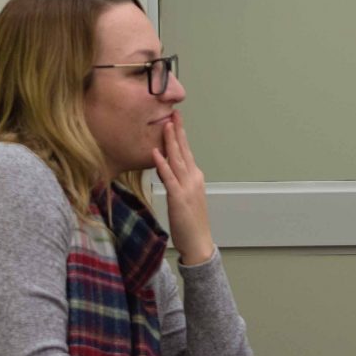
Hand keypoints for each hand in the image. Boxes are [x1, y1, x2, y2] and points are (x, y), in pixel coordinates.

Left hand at [153, 111, 215, 264]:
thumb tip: (168, 169)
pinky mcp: (178, 197)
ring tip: (166, 125)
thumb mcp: (186, 197)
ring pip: (177, 160)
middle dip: (178, 131)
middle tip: (174, 113)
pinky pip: (168, 178)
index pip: (187, 152)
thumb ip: (179, 181)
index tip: (176, 120)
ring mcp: (187, 187)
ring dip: (171, 142)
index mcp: (195, 177)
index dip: (181, 136)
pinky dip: (162, 164)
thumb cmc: (191, 222)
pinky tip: (156, 153)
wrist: (199, 241)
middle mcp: (193, 178)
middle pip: (184, 151)